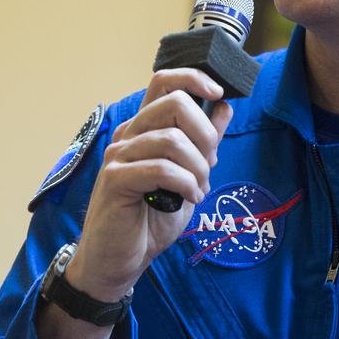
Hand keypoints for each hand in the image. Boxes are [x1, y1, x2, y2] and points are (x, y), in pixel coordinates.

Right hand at [66, 68, 232, 300]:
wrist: (121, 260)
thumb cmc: (150, 220)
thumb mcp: (188, 177)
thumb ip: (203, 144)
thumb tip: (223, 108)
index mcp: (144, 128)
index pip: (164, 82)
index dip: (194, 78)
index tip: (218, 94)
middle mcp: (129, 134)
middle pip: (174, 102)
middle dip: (204, 133)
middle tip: (209, 164)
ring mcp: (118, 155)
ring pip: (172, 139)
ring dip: (197, 167)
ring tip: (198, 190)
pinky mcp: (115, 179)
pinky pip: (161, 168)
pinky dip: (185, 183)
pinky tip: (189, 197)